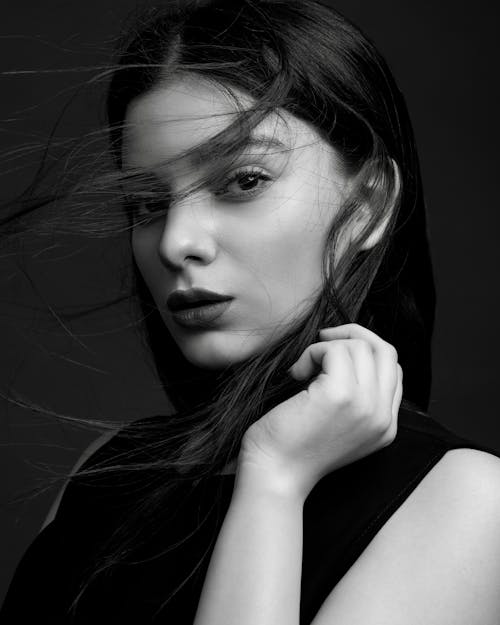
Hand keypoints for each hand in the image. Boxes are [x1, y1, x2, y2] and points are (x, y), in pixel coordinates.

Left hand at [238, 323, 402, 498]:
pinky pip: (333, 350)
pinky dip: (311, 352)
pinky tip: (295, 374)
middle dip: (353, 335)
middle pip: (385, 351)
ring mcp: (364, 406)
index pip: (394, 370)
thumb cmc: (294, 447)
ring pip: (360, 347)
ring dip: (325, 348)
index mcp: (386, 426)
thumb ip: (356, 399)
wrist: (274, 475)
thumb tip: (349, 352)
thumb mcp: (339, 426)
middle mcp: (382, 417)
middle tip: (323, 341)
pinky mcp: (339, 396)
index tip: (334, 353)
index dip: (365, 351)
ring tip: (303, 370)